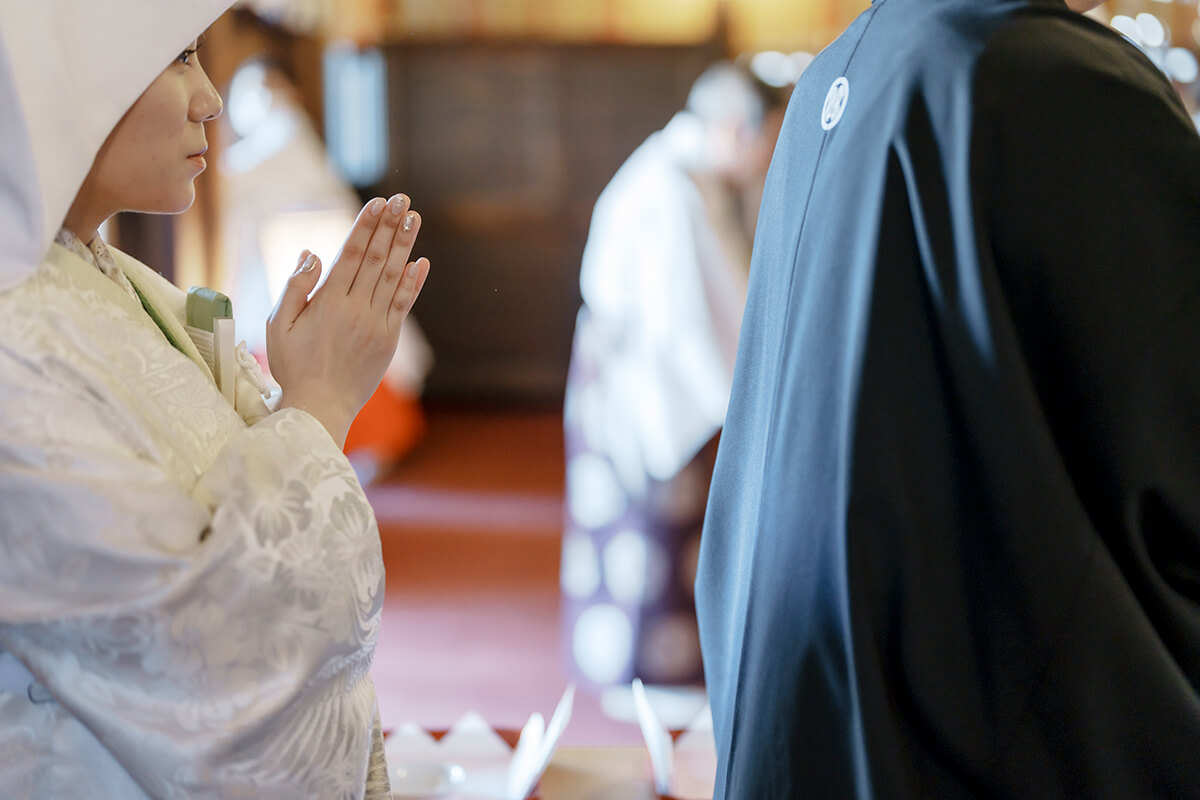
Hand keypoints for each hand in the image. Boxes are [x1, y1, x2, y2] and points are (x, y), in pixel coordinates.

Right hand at [267, 194, 430, 447]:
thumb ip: (295, 287)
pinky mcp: (388, 339)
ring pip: (393, 276)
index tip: (379, 203)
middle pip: (377, 259)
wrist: (320, 408)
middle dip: (390, 226)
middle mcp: (357, 309)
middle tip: (402, 200)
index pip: (352, 254)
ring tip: (414, 218)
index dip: (367, 226)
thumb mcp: (278, 326)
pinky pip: (404, 305)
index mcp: (328, 302)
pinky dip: (413, 282)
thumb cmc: (293, 366)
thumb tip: (311, 252)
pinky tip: (421, 262)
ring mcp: (376, 324)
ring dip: (405, 245)